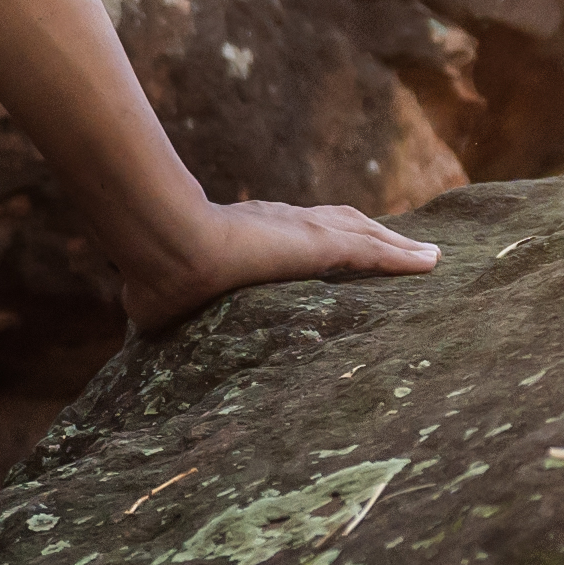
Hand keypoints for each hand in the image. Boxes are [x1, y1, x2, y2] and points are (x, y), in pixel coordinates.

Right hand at [115, 196, 441, 334]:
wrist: (165, 251)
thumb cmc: (156, 277)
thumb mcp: (159, 301)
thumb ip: (157, 312)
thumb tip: (130, 338)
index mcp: (249, 236)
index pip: (296, 235)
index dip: (322, 239)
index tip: (341, 248)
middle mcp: (281, 226)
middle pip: (341, 225)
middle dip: (372, 235)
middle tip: (402, 249)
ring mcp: (302, 234)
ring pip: (364, 236)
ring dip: (397, 246)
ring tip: (428, 257)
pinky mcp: (320, 246)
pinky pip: (374, 253)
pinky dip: (404, 257)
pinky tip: (433, 263)